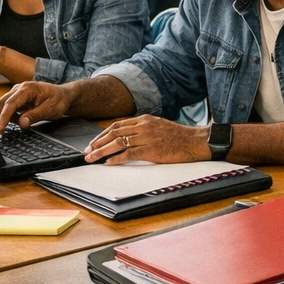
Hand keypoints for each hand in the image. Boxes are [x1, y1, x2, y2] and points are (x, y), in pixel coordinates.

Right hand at [0, 80, 74, 132]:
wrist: (64, 95)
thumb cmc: (59, 100)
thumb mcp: (51, 110)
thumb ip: (35, 116)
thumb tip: (22, 123)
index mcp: (28, 89)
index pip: (10, 104)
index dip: (3, 118)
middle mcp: (19, 89)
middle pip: (0, 103)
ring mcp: (16, 93)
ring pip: (0, 105)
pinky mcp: (16, 98)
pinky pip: (5, 107)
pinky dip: (2, 116)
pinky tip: (4, 125)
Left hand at [85, 115, 212, 164]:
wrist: (196, 141)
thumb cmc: (180, 136)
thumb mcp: (160, 126)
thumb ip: (144, 129)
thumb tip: (128, 137)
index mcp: (145, 119)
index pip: (117, 125)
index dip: (102, 134)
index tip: (93, 142)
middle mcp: (144, 126)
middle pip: (113, 133)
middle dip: (97, 143)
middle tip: (87, 151)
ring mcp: (147, 138)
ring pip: (117, 143)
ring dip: (101, 152)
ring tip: (91, 158)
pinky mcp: (151, 150)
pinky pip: (128, 154)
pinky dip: (115, 159)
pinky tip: (108, 164)